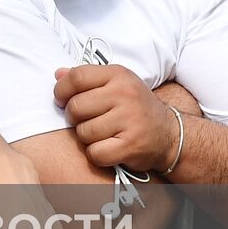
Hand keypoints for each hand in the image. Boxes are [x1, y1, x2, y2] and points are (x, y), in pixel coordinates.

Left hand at [56, 65, 178, 172]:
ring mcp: (129, 120)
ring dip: (86, 137)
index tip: (62, 99)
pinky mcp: (131, 145)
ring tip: (102, 134)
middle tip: (86, 120)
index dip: (61, 90)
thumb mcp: (115, 84)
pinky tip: (108, 147)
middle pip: (75, 107)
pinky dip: (97, 154)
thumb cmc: (134, 107)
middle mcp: (125, 94)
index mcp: (118, 75)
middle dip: (74, 118)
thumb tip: (58, 74)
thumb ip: (86, 78)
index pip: (77, 77)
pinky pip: (95, 153)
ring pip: (83, 132)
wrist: (169, 134)